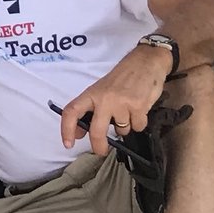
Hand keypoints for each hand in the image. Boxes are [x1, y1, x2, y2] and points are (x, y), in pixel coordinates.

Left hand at [57, 45, 172, 158]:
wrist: (146, 62)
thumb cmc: (122, 77)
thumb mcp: (101, 90)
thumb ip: (90, 110)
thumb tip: (79, 133)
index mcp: (91, 93)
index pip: (72, 111)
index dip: (67, 129)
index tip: (68, 143)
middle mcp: (104, 99)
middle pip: (96, 131)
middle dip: (99, 146)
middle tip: (101, 151)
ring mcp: (122, 103)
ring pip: (121, 131)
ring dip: (125, 127)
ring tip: (129, 111)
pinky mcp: (138, 107)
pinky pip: (137, 127)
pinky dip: (139, 123)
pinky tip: (139, 110)